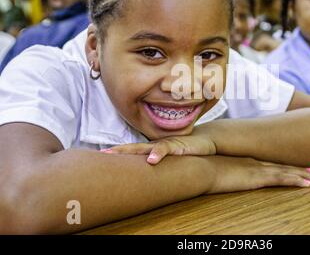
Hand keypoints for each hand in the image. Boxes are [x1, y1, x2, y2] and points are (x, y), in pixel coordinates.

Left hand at [100, 134, 216, 164]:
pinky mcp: (177, 146)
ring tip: (114, 155)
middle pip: (132, 148)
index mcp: (153, 149)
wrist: (205, 141)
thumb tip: (149, 172)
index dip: (118, 153)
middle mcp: (156, 145)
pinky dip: (158, 154)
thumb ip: (159, 162)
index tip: (101, 156)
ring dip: (129, 151)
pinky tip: (151, 160)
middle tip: (100, 154)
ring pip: (144, 147)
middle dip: (116, 151)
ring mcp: (165, 144)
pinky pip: (166, 149)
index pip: (131, 151)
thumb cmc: (187, 151)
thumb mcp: (171, 158)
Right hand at [206, 156, 309, 193]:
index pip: (266, 163)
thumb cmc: (199, 168)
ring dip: (301, 174)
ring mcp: (256, 169)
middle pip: (280, 166)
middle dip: (296, 168)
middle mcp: (253, 162)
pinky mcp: (257, 178)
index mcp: (242, 160)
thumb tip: (210, 171)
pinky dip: (296, 181)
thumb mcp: (209, 168)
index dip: (280, 165)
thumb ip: (215, 169)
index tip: (290, 166)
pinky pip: (282, 179)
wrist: (198, 166)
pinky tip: (307, 183)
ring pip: (285, 172)